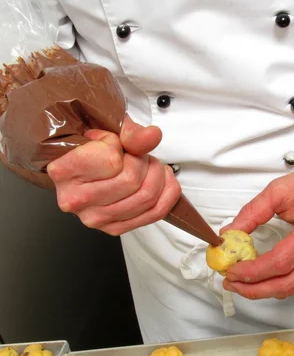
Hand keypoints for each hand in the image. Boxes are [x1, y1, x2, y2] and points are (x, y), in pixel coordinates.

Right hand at [47, 115, 180, 235]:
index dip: (120, 145)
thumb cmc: (90, 145)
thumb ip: (129, 132)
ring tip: (148, 166)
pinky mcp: (113, 228)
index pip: (112, 161)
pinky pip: (154, 212)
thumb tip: (152, 136)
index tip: (111, 142)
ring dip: (157, 176)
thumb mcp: (105, 127)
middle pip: (132, 181)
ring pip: (146, 197)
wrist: (81, 165)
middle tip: (138, 154)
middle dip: (144, 161)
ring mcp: (94, 218)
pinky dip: (167, 193)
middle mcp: (76, 199)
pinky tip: (163, 180)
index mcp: (64, 171)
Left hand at [222, 164, 293, 299]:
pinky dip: (275, 284)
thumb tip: (230, 233)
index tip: (232, 270)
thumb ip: (253, 211)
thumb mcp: (281, 190)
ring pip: (292, 287)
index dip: (254, 271)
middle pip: (287, 283)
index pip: (281, 261)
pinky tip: (259, 277)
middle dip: (254, 289)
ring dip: (263, 290)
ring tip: (240, 282)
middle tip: (231, 282)